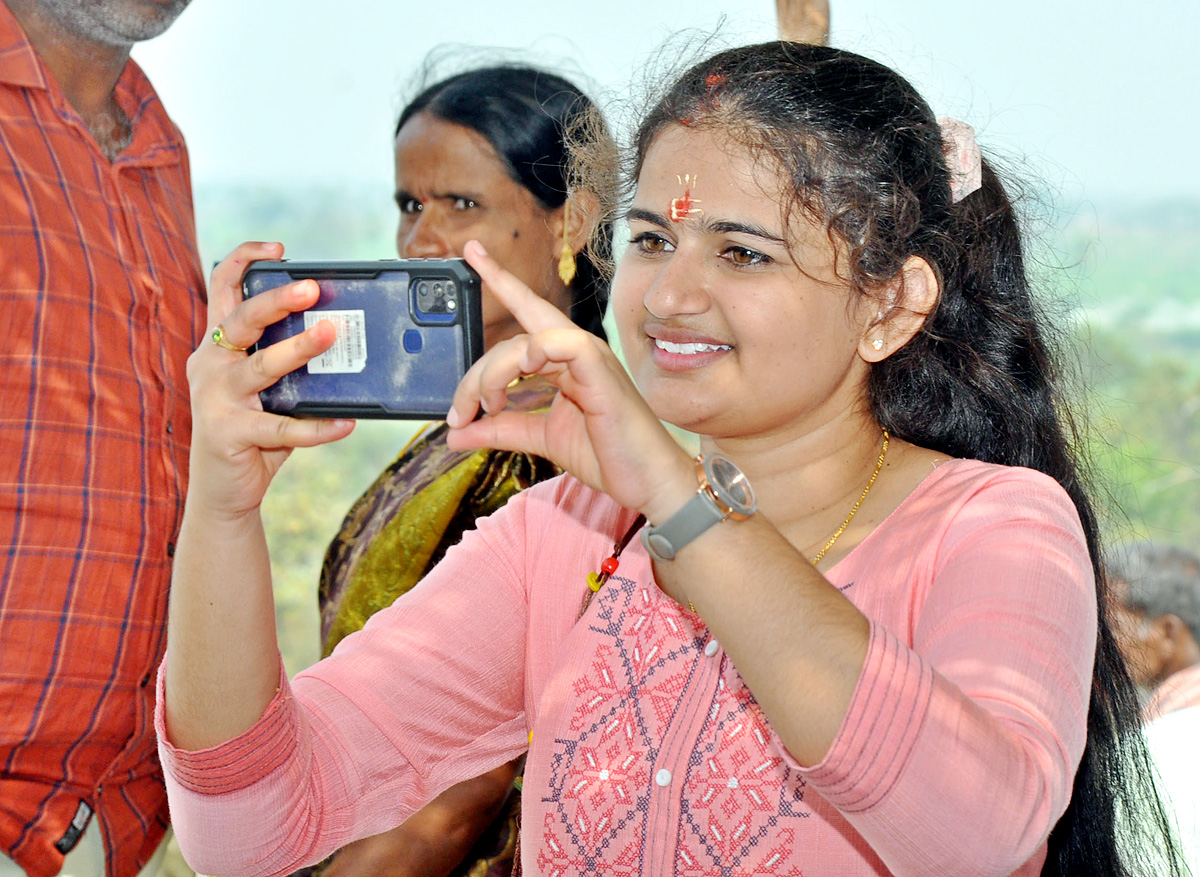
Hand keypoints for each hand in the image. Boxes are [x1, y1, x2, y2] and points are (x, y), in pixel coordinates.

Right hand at [186, 242, 354, 519]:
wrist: (222, 489)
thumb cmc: (251, 430)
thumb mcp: (264, 388)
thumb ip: (286, 361)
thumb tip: (343, 336)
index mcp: (217, 346)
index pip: (222, 288)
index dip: (244, 260)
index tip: (278, 248)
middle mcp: (211, 365)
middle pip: (241, 320)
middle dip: (277, 299)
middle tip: (312, 288)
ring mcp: (216, 399)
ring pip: (261, 367)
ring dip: (298, 349)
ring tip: (331, 334)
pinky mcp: (230, 434)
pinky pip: (281, 428)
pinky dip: (317, 427)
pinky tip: (345, 423)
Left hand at [446, 241, 694, 521]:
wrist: (649, 482)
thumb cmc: (608, 456)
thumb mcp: (540, 439)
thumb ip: (500, 430)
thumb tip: (454, 433)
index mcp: (565, 360)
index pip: (527, 312)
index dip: (500, 279)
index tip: (470, 251)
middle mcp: (576, 351)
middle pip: (513, 337)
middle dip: (475, 372)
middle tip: (457, 412)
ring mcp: (590, 357)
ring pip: (525, 342)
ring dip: (492, 375)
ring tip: (486, 408)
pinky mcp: (600, 371)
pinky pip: (562, 343)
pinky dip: (534, 352)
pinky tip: (521, 371)